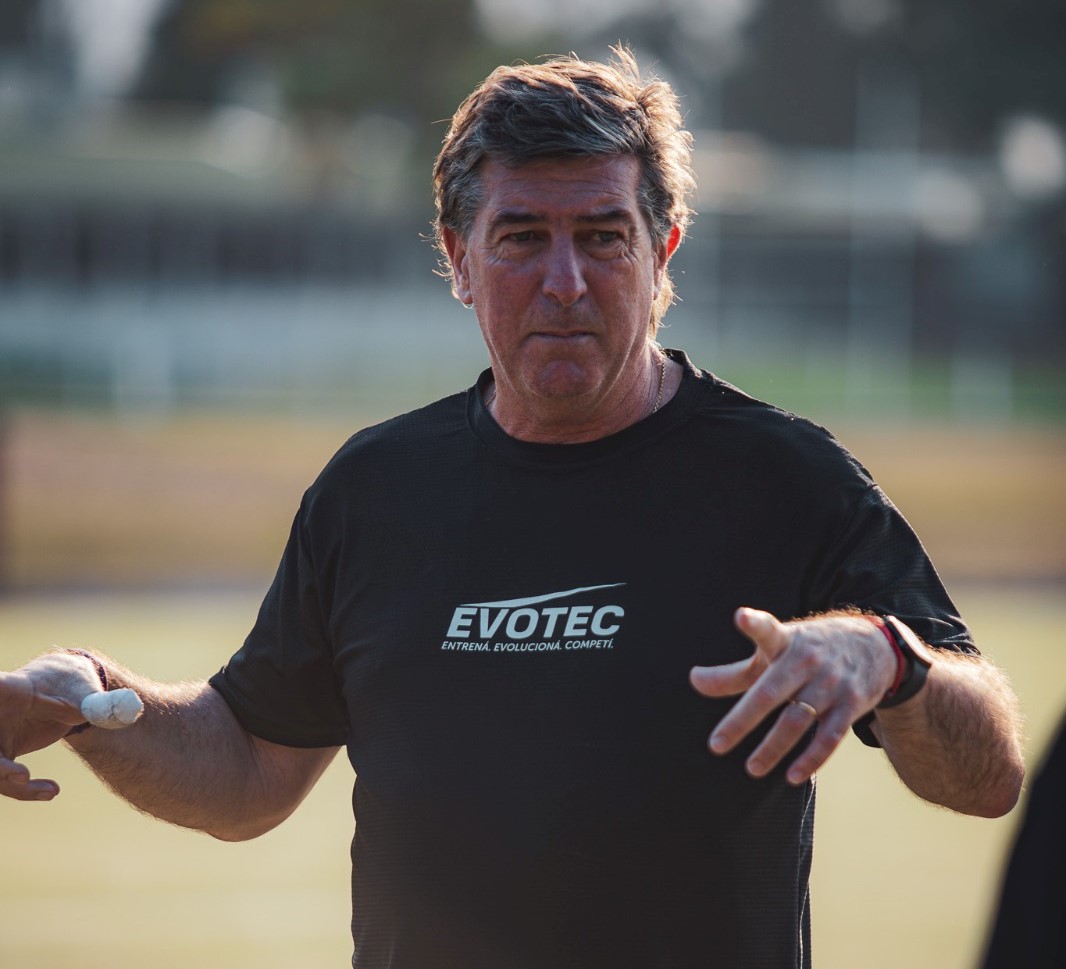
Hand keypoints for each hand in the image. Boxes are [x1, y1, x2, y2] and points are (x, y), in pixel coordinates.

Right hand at [0, 652, 102, 800]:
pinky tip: (53, 791)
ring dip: (13, 786)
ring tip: (53, 791)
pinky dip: (23, 789)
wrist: (68, 689)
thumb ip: (99, 703)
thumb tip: (127, 711)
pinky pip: (4, 778)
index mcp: (8, 687)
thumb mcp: (86, 690)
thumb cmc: (73, 683)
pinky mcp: (2, 753)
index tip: (2, 741)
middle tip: (22, 776)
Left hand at [689, 608, 896, 784]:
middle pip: (770, 693)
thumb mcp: (773, 652)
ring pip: (798, 720)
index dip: (754, 623)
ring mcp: (831, 683)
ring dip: (773, 747)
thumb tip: (694, 680)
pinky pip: (830, 737)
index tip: (741, 616)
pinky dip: (812, 758)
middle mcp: (807, 660)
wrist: (872, 645)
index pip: (767, 630)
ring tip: (752, 768)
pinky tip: (792, 776)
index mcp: (785, 641)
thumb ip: (733, 672)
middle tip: (716, 745)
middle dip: (742, 720)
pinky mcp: (851, 704)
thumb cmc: (806, 651)